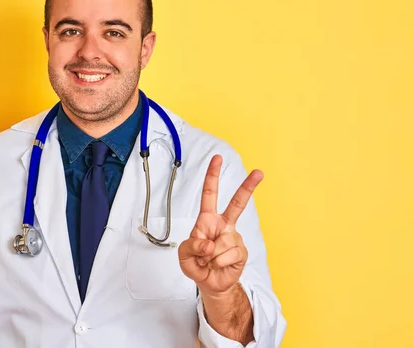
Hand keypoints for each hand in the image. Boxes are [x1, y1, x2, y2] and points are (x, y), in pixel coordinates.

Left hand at [178, 155, 262, 297]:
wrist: (210, 283)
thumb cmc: (197, 264)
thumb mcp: (184, 254)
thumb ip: (191, 245)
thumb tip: (209, 244)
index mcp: (207, 220)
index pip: (209, 194)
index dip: (212, 176)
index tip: (218, 158)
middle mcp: (224, 225)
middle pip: (238, 204)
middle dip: (248, 187)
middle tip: (259, 172)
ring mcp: (234, 237)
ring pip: (222, 242)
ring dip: (210, 256)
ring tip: (209, 261)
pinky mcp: (242, 251)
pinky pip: (228, 254)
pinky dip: (218, 263)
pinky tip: (218, 265)